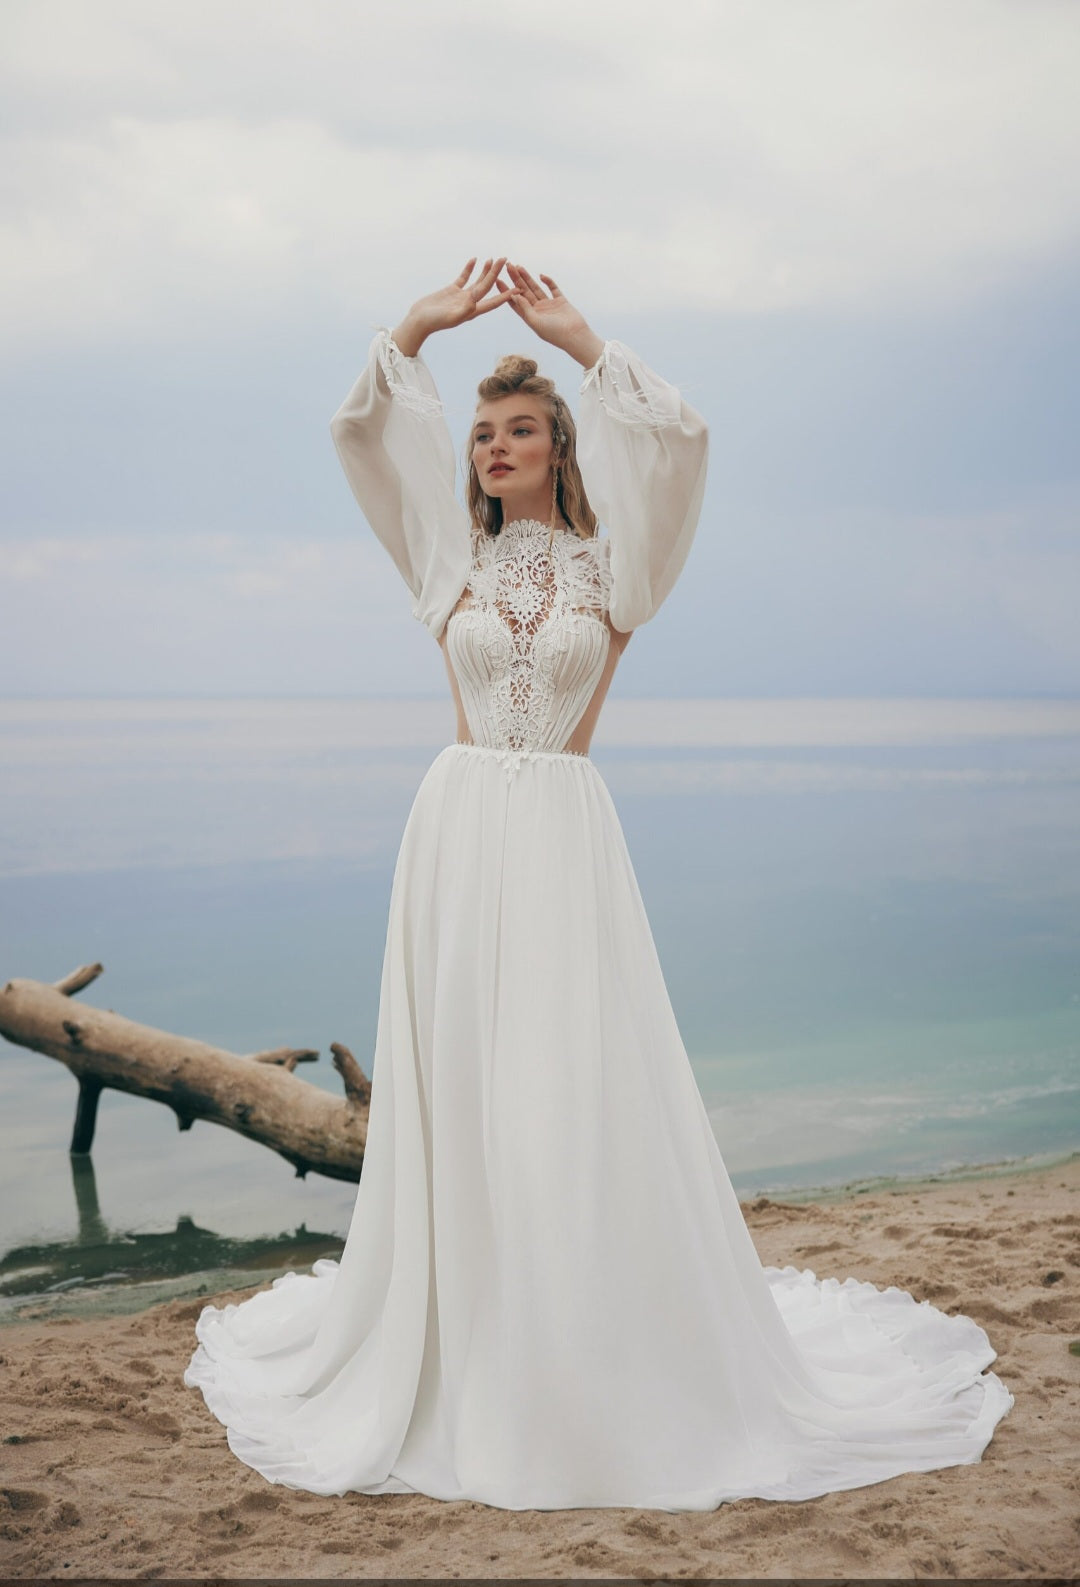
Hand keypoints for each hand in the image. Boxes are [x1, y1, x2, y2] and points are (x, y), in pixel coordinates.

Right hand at [391, 259, 517, 356]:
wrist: (418, 321)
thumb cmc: (433, 322)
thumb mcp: (450, 316)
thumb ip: (464, 309)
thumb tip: (476, 300)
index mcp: (472, 311)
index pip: (493, 301)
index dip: (506, 295)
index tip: (518, 288)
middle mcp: (469, 304)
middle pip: (487, 286)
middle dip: (497, 273)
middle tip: (506, 260)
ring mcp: (461, 297)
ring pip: (477, 281)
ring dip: (486, 270)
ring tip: (494, 258)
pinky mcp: (452, 291)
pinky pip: (464, 278)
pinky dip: (469, 269)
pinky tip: (475, 260)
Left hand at [498, 265, 603, 367]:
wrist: (575, 336)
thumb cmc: (554, 333)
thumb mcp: (535, 322)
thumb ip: (525, 308)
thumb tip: (513, 295)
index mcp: (529, 317)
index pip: (515, 302)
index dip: (506, 291)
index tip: (497, 280)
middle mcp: (537, 310)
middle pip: (524, 292)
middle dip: (515, 279)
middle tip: (507, 266)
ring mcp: (548, 305)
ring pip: (535, 288)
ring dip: (527, 277)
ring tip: (518, 266)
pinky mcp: (560, 301)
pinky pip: (552, 288)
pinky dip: (548, 281)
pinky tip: (541, 275)